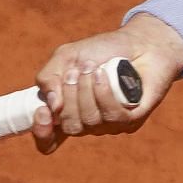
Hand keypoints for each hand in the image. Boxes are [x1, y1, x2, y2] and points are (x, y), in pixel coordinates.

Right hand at [32, 15, 182, 154]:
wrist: (141, 42)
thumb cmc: (102, 50)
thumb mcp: (66, 57)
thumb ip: (49, 77)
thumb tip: (52, 106)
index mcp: (68, 112)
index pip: (49, 140)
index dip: (41, 133)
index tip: (43, 112)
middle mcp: (88, 123)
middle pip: (70, 127)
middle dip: (69, 96)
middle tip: (75, 71)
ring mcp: (110, 124)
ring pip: (90, 121)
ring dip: (86, 91)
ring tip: (92, 67)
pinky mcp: (132, 120)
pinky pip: (113, 117)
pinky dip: (104, 93)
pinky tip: (104, 74)